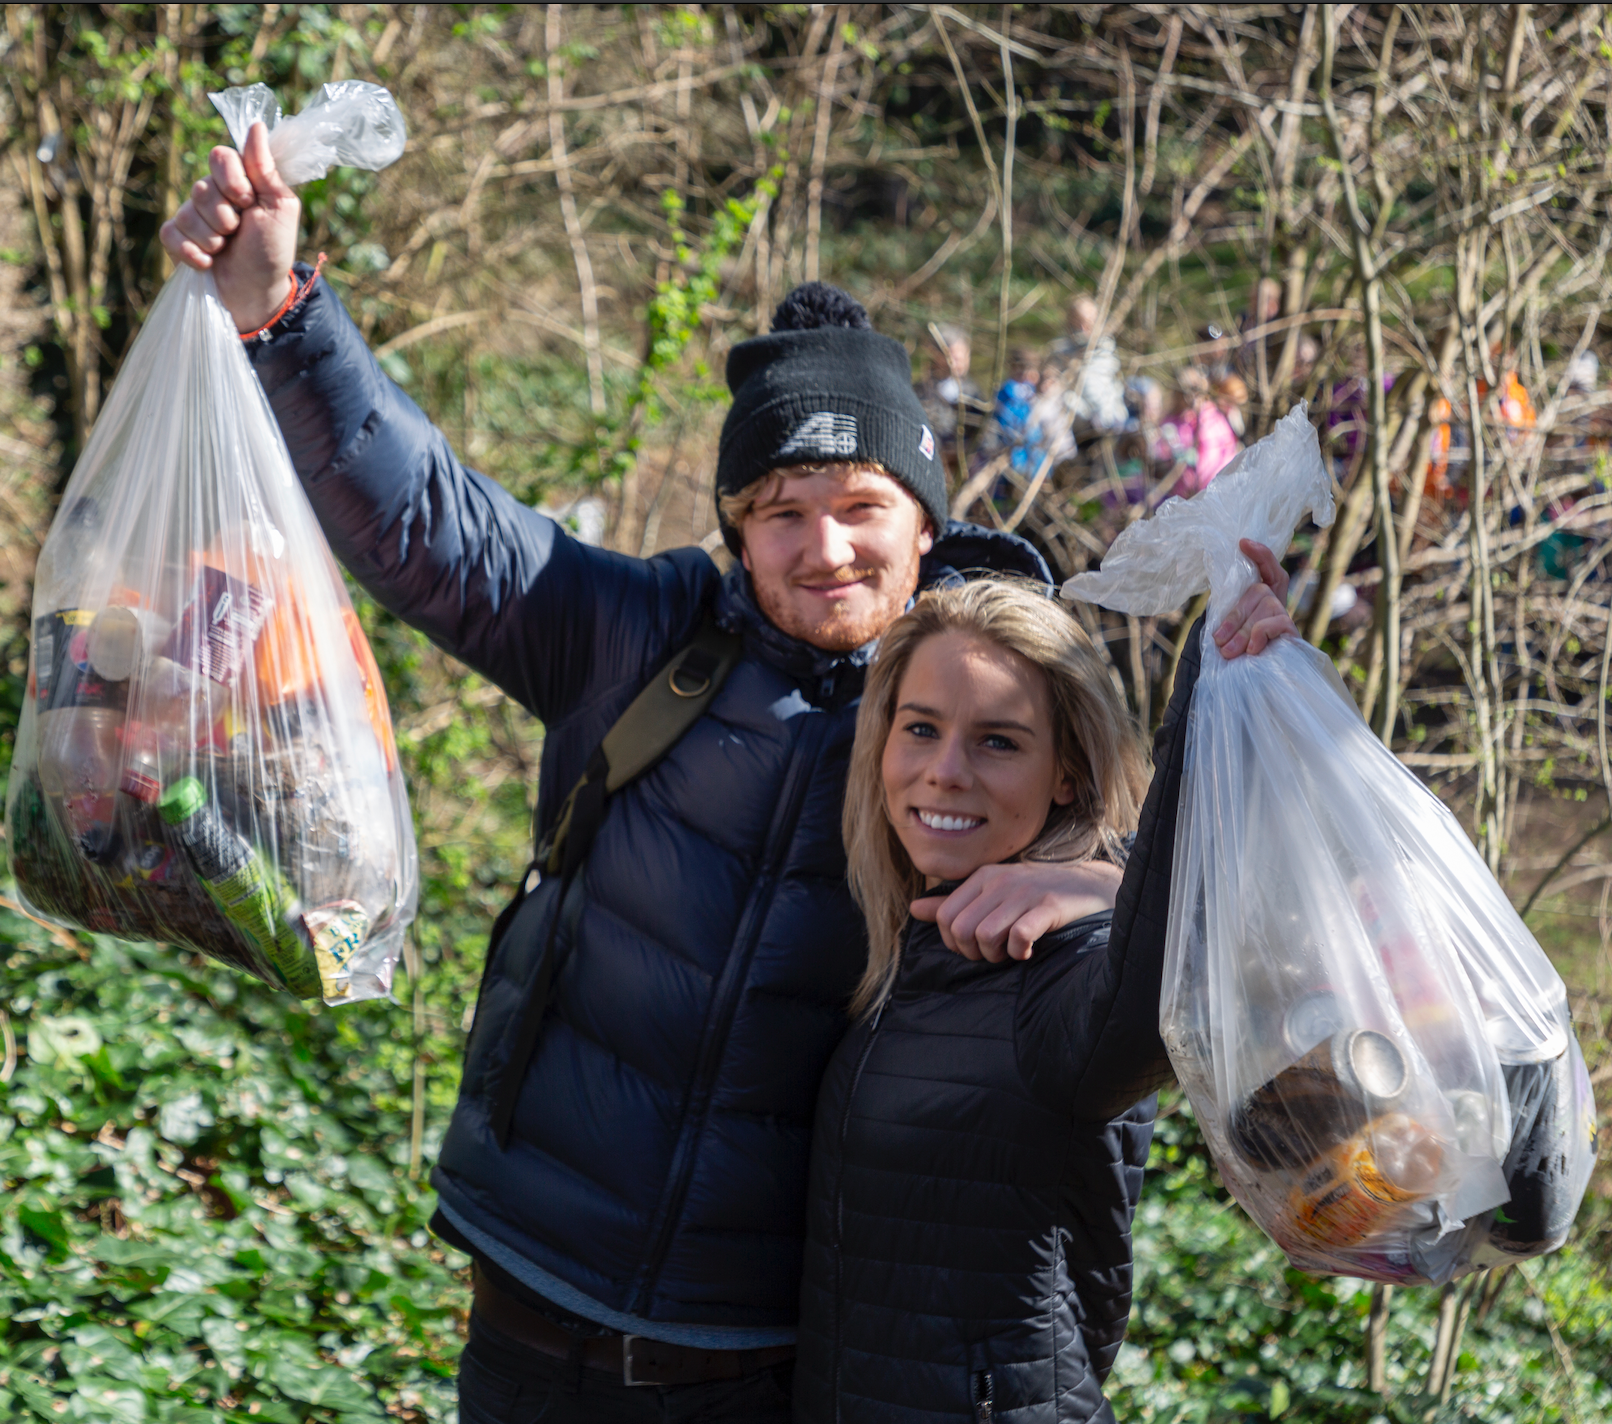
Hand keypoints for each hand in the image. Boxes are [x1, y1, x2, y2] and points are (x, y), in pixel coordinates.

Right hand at [159, 122, 299, 332]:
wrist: (258, 291)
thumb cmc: (272, 250)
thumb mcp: (279, 208)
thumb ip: (266, 169)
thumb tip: (257, 125)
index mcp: (237, 180)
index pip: (220, 156)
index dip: (232, 181)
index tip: (249, 203)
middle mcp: (212, 193)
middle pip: (201, 187)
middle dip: (225, 217)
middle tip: (239, 232)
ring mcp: (192, 216)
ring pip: (187, 213)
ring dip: (213, 239)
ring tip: (227, 249)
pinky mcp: (177, 239)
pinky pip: (171, 234)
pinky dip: (192, 252)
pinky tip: (209, 262)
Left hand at [911, 859, 1122, 963]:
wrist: (1089, 886)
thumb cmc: (1036, 894)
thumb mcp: (992, 892)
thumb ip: (953, 903)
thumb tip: (914, 909)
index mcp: (982, 878)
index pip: (945, 917)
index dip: (954, 942)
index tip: (976, 947)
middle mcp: (999, 881)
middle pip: (961, 930)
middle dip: (974, 952)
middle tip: (995, 952)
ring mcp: (1024, 892)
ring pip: (985, 935)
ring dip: (996, 955)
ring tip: (1011, 951)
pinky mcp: (1048, 906)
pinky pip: (1018, 935)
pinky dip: (1019, 951)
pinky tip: (1028, 950)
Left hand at [1212, 538, 1297, 657]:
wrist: (1260, 691)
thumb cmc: (1241, 662)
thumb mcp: (1232, 637)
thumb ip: (1230, 620)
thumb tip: (1218, 624)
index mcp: (1263, 603)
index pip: (1268, 571)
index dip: (1260, 555)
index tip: (1243, 542)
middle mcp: (1278, 606)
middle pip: (1258, 591)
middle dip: (1235, 616)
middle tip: (1219, 642)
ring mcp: (1287, 619)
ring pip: (1265, 606)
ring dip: (1242, 631)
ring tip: (1229, 652)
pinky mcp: (1295, 633)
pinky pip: (1275, 622)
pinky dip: (1259, 634)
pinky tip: (1251, 651)